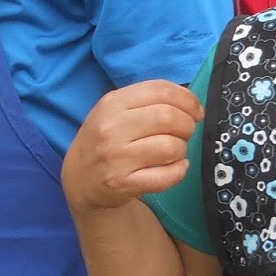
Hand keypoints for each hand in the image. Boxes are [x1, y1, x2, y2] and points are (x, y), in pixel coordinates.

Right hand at [62, 80, 202, 213]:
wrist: (80, 178)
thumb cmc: (105, 140)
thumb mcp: (114, 110)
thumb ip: (147, 100)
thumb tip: (191, 102)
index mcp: (111, 103)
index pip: (160, 91)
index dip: (187, 99)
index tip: (195, 111)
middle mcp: (111, 129)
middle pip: (169, 117)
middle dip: (187, 125)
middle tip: (185, 132)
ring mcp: (116, 158)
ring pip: (170, 147)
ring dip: (182, 149)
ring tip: (174, 151)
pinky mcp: (123, 184)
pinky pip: (166, 176)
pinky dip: (179, 171)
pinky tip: (175, 167)